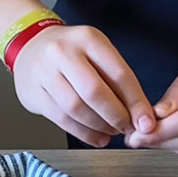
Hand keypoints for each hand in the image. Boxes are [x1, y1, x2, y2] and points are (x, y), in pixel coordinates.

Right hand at [12, 25, 156, 146]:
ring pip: (76, 108)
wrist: (31, 45)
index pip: (119, 74)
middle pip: (95, 92)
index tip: (147, 121)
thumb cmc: (73, 53)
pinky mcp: (32, 92)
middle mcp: (63, 52)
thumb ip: (119, 81)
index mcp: (89, 39)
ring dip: (100, 127)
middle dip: (117, 116)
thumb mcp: (98, 53)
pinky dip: (83, 133)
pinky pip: (61, 119)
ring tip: (112, 132)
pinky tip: (96, 137)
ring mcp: (44, 72)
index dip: (136, 102)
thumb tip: (142, 116)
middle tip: (128, 128)